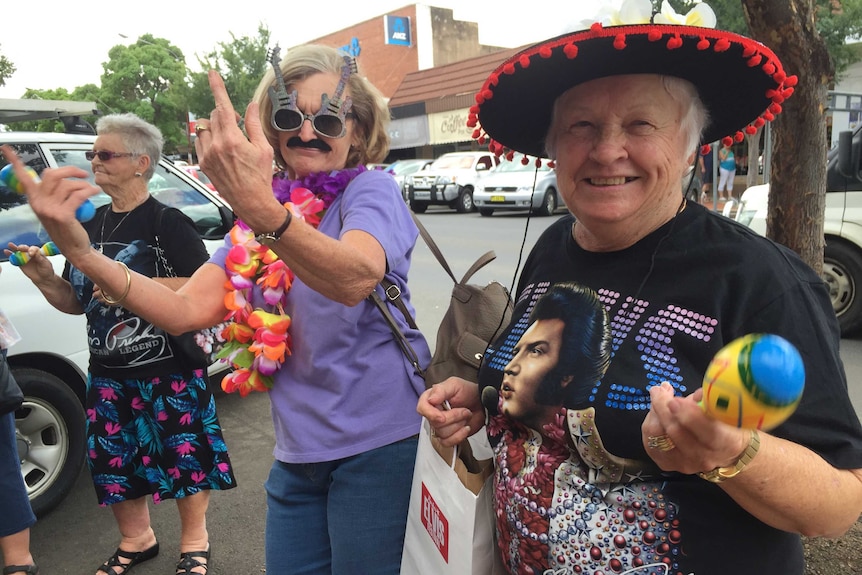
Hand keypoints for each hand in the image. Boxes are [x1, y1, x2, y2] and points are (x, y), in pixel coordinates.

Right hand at [0, 146, 97, 262]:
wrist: (74, 248)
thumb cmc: (66, 227)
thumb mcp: (53, 208)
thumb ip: (53, 193)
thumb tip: (61, 176)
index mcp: (34, 199)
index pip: (22, 178)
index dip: (15, 162)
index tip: (6, 148)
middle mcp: (38, 203)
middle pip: (52, 174)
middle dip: (69, 170)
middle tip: (82, 174)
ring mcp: (49, 209)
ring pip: (68, 185)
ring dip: (83, 185)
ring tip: (90, 190)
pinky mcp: (63, 215)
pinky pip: (78, 195)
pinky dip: (89, 191)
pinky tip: (95, 191)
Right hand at [4, 243, 55, 282]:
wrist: (44, 279)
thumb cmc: (47, 270)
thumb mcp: (45, 264)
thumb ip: (39, 258)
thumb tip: (35, 253)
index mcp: (38, 253)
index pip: (34, 249)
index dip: (32, 250)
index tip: (31, 253)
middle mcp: (31, 254)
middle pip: (25, 248)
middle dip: (22, 247)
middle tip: (20, 248)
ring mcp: (26, 258)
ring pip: (19, 252)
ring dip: (14, 248)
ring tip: (10, 245)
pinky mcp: (21, 264)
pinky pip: (15, 259)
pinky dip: (11, 255)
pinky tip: (7, 252)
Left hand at [194, 70, 280, 231]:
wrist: (250, 201)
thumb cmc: (261, 176)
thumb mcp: (264, 148)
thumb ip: (254, 124)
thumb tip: (250, 105)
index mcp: (233, 139)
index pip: (223, 106)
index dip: (217, 87)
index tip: (211, 72)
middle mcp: (216, 145)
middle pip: (214, 115)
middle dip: (225, 114)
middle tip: (238, 124)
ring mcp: (207, 155)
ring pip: (204, 128)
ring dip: (215, 126)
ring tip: (229, 137)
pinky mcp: (203, 163)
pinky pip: (200, 142)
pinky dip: (208, 138)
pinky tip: (221, 148)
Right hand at [417, 377, 483, 446]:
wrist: (481, 403)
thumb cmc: (468, 392)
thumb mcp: (454, 385)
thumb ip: (441, 390)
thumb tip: (430, 399)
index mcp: (430, 399)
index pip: (422, 408)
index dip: (431, 414)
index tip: (442, 416)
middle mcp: (432, 413)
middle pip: (435, 423)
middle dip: (454, 417)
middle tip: (464, 410)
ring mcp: (440, 426)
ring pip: (442, 434)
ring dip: (458, 425)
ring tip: (465, 416)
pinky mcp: (448, 436)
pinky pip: (447, 442)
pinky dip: (459, 436)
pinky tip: (466, 428)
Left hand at [641, 381, 748, 474]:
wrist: (723, 453)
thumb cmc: (726, 425)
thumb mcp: (727, 410)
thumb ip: (712, 401)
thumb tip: (698, 394)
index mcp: (726, 442)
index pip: (708, 432)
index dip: (689, 415)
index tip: (676, 399)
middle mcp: (705, 457)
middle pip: (676, 432)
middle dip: (663, 407)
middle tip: (659, 389)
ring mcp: (685, 464)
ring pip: (658, 436)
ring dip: (654, 412)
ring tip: (659, 395)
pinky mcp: (668, 464)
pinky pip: (649, 441)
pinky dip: (650, 422)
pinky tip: (656, 411)